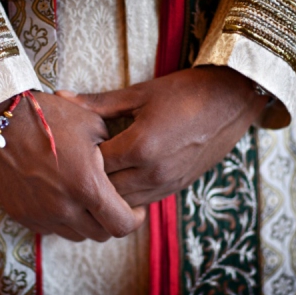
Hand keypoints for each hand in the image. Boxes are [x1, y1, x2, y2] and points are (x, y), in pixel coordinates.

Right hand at [0, 92, 145, 241]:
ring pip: (76, 234)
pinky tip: (61, 196)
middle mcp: (64, 207)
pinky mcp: (22, 215)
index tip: (136, 208)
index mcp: (86, 185)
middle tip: (113, 202)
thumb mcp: (93, 125)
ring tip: (86, 198)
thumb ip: (113, 152)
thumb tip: (122, 166)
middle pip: (101, 234)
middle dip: (112, 220)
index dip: (135, 219)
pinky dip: (62, 219)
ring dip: (86, 221)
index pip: (122, 225)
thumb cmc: (50, 116)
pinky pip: (51, 228)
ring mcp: (40, 214)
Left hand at [57, 67, 267, 206]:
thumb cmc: (186, 91)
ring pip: (124, 203)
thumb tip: (62, 97)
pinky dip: (128, 195)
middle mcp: (153, 172)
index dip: (79, 158)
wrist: (233, 100)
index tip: (71, 148)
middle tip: (77, 166)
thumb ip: (98, 103)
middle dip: (90, 180)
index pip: (95, 166)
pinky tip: (120, 180)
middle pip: (105, 191)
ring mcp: (167, 184)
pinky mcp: (178, 188)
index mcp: (140, 146)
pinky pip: (143, 202)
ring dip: (108, 192)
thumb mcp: (140, 93)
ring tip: (95, 176)